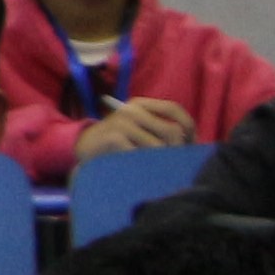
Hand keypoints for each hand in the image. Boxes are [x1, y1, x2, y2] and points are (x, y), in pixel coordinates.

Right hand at [73, 99, 194, 159]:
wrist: (83, 148)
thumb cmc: (116, 140)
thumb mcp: (137, 129)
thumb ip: (159, 129)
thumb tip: (192, 141)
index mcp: (140, 104)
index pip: (173, 109)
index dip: (188, 127)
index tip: (191, 144)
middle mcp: (131, 110)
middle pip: (171, 130)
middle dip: (177, 150)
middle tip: (175, 163)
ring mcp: (122, 123)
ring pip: (158, 147)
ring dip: (161, 162)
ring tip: (158, 169)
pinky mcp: (114, 138)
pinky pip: (141, 155)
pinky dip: (145, 166)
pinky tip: (140, 170)